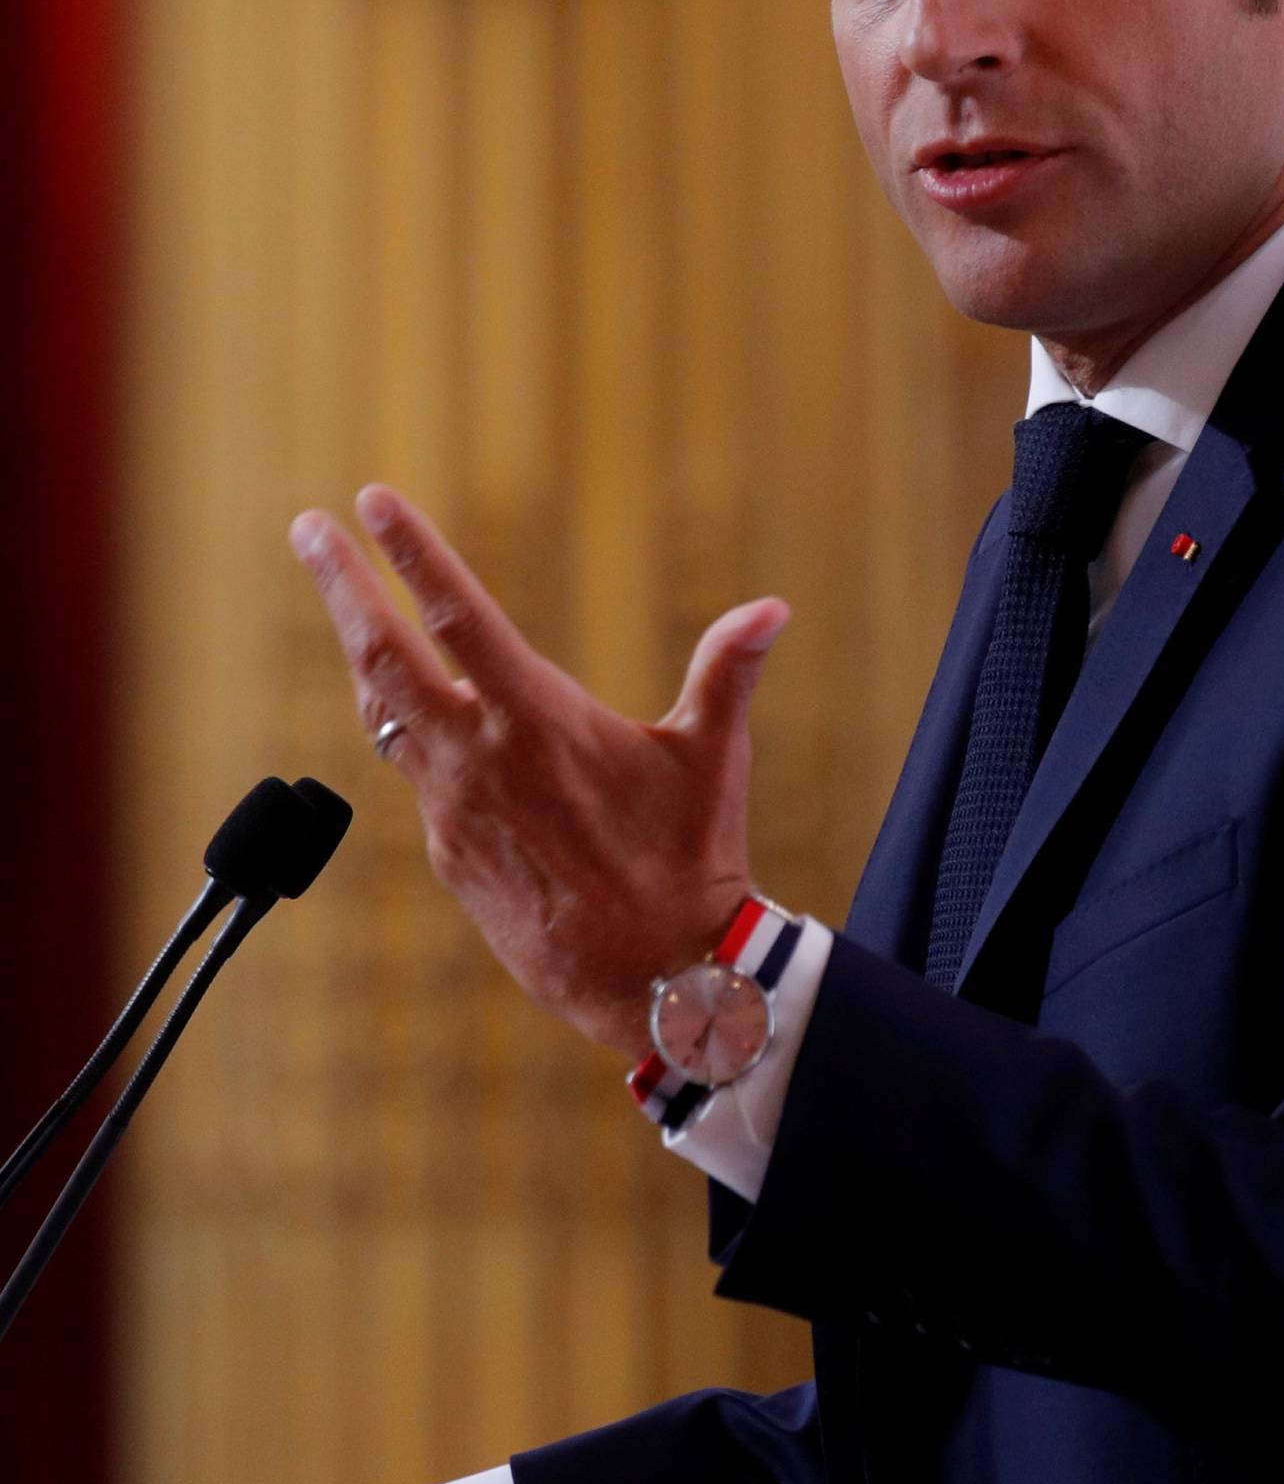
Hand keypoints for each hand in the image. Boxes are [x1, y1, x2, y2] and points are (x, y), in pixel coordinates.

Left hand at [290, 485, 789, 1059]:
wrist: (653, 981)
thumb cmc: (691, 861)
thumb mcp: (713, 757)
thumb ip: (728, 671)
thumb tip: (775, 607)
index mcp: (538, 721)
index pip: (457, 618)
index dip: (412, 555)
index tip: (371, 502)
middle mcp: (479, 761)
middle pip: (383, 659)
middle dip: (343, 586)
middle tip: (308, 529)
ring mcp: (453, 811)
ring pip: (383, 717)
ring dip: (363, 655)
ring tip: (349, 610)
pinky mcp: (449, 855)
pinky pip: (418, 778)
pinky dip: (410, 733)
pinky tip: (420, 719)